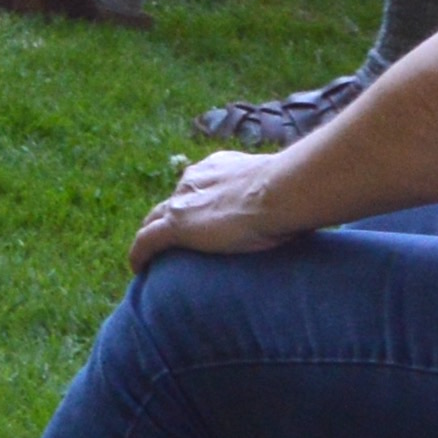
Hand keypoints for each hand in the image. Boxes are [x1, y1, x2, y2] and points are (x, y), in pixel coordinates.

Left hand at [130, 149, 298, 272]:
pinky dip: (139, 254)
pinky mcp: (177, 226)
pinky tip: (137, 269)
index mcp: (217, 168)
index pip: (196, 186)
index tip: (197, 217)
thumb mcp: (278, 190)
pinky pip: (146, 242)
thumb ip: (276, 197)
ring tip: (152, 258)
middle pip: (170, 202)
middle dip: (166, 218)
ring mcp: (182, 202)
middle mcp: (194, 180)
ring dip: (152, 237)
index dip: (192, 202)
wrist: (280, 191)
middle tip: (170, 240)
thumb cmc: (291, 192)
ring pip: (154, 221)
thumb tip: (299, 211)